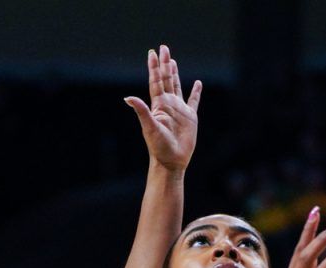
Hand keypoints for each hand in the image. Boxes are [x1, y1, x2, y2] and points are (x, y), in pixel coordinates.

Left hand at [124, 45, 201, 173]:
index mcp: (159, 105)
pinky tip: (197, 84)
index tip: (152, 53)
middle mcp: (168, 105)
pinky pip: (193, 101)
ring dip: (175, 74)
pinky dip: (196, 92)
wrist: (171, 161)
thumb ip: (141, 110)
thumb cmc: (159, 147)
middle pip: (166, 79)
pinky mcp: (190, 118)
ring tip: (173, 61)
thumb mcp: (149, 127)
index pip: (156, 81)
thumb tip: (128, 98)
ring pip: (177, 87)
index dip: (154, 67)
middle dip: (165, 64)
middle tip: (163, 48)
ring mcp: (179, 110)